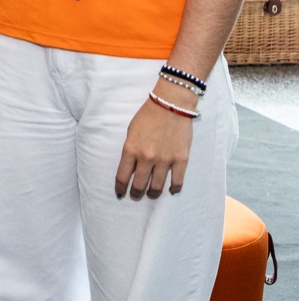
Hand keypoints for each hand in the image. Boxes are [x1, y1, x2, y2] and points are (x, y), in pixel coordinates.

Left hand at [115, 79, 195, 198]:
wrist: (171, 105)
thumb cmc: (147, 115)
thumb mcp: (131, 132)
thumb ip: (130, 150)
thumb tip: (131, 167)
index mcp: (131, 150)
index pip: (122, 176)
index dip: (120, 188)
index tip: (120, 193)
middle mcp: (147, 158)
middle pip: (139, 185)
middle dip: (136, 193)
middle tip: (136, 195)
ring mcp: (165, 160)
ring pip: (157, 186)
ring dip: (153, 193)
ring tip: (151, 194)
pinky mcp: (181, 159)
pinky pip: (177, 181)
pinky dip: (174, 188)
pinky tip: (171, 190)